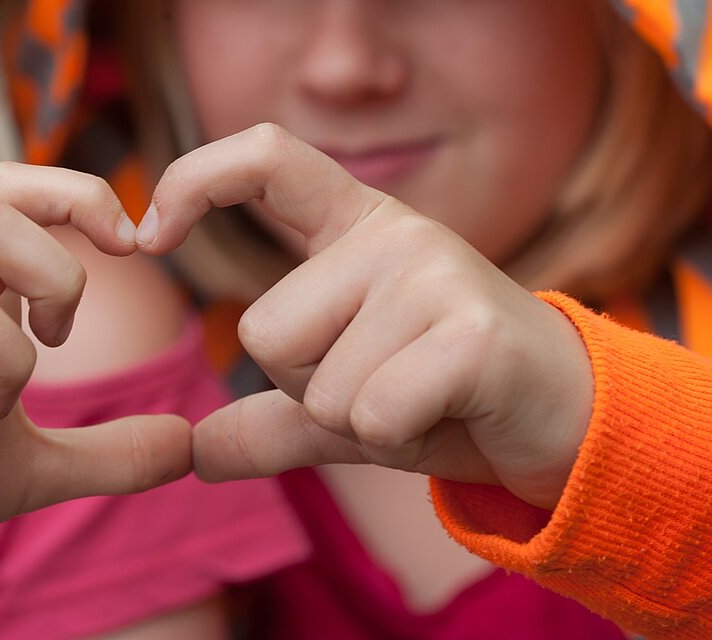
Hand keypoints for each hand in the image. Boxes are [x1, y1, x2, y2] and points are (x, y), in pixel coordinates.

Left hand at [137, 123, 592, 510]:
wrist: (562, 422)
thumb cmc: (447, 399)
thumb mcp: (344, 408)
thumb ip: (270, 422)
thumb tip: (194, 456)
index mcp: (355, 227)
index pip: (264, 157)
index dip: (194, 180)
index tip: (150, 235)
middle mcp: (393, 232)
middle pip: (266, 330)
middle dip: (311, 390)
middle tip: (388, 384)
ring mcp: (435, 272)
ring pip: (317, 383)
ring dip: (359, 421)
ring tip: (423, 397)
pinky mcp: (471, 329)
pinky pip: (369, 414)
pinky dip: (397, 438)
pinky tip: (451, 411)